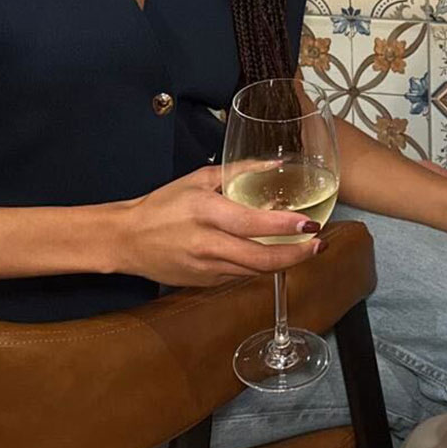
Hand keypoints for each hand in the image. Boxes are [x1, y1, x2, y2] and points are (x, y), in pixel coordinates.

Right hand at [113, 164, 324, 285]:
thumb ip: (239, 171)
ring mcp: (207, 268)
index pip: (254, 225)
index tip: (311, 224)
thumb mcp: (199, 179)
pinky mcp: (205, 282)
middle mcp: (209, 245)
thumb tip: (275, 165)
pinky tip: (271, 255)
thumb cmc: (162, 205)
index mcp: (207, 214)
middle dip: (297, 254)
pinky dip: (259, 266)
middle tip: (319, 244)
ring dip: (284, 262)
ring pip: (255, 272)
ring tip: (304, 249)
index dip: (287, 228)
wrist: (128, 239)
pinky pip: (240, 275)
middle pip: (262, 259)